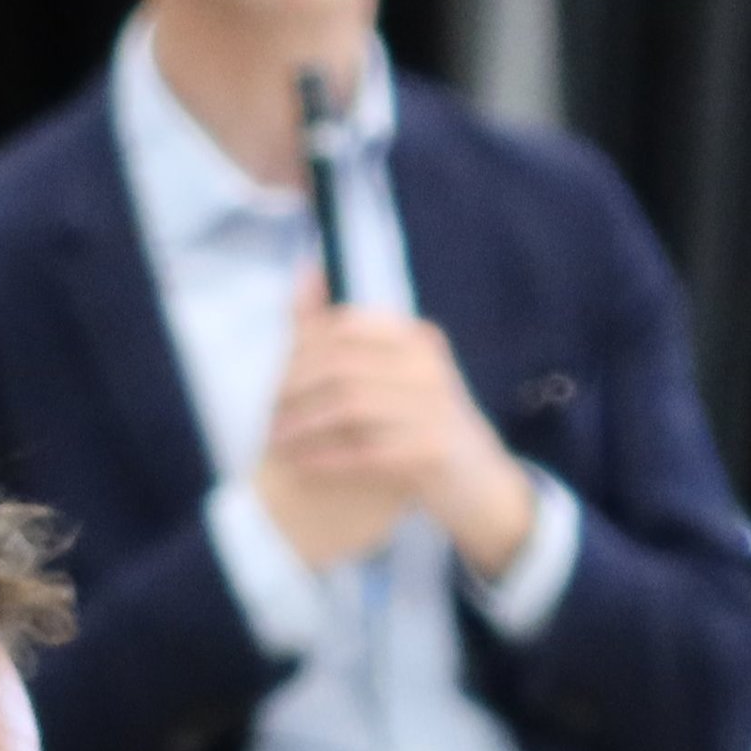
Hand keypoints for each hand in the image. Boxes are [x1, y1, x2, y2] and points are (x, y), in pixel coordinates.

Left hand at [254, 269, 539, 577]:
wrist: (481, 483)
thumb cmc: (425, 424)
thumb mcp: (395, 372)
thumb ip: (344, 328)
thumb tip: (307, 266)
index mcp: (417, 339)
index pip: (343, 329)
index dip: (299, 354)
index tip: (274, 383)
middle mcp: (427, 367)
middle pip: (340, 368)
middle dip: (295, 393)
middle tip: (269, 417)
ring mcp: (433, 409)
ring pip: (349, 407)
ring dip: (304, 426)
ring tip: (278, 443)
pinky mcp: (430, 452)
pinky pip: (363, 450)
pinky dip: (326, 458)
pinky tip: (303, 465)